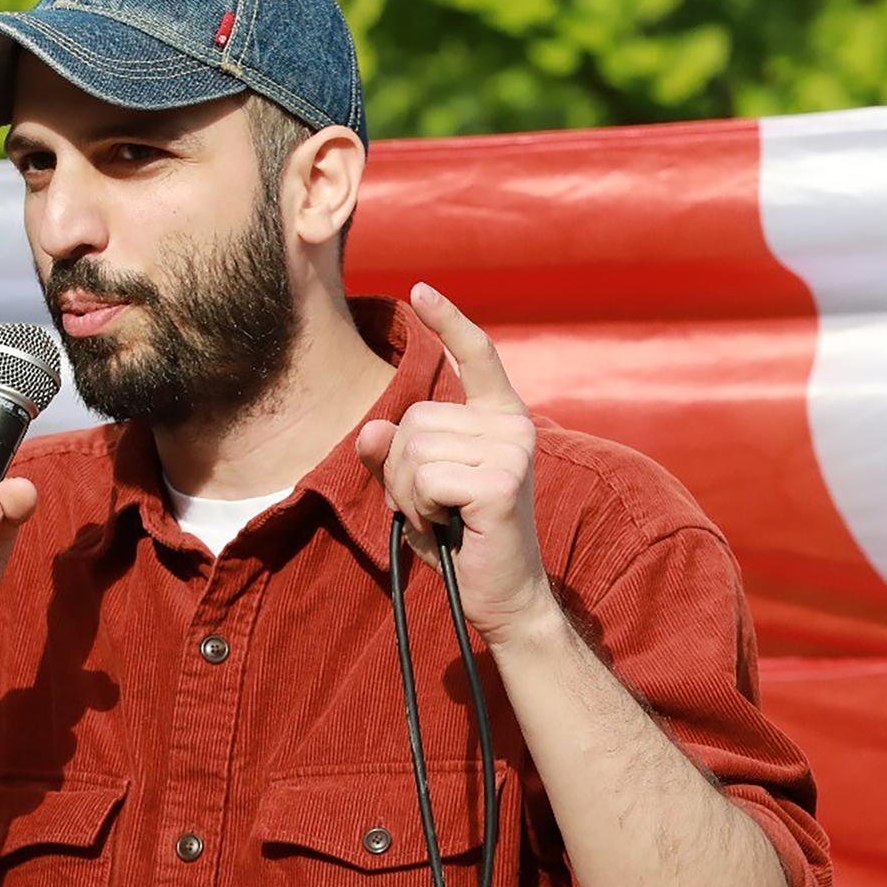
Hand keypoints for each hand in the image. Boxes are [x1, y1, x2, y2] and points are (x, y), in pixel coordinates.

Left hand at [355, 283, 553, 646]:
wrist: (503, 597)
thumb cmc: (463, 541)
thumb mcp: (419, 492)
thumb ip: (395, 457)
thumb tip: (373, 429)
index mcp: (501, 419)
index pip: (479, 357)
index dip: (448, 322)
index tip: (419, 289)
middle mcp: (514, 426)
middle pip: (416, 420)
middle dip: (404, 470)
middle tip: (436, 507)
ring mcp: (512, 450)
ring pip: (415, 448)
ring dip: (411, 493)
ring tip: (444, 518)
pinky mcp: (502, 481)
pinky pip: (425, 478)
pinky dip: (423, 508)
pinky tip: (452, 526)